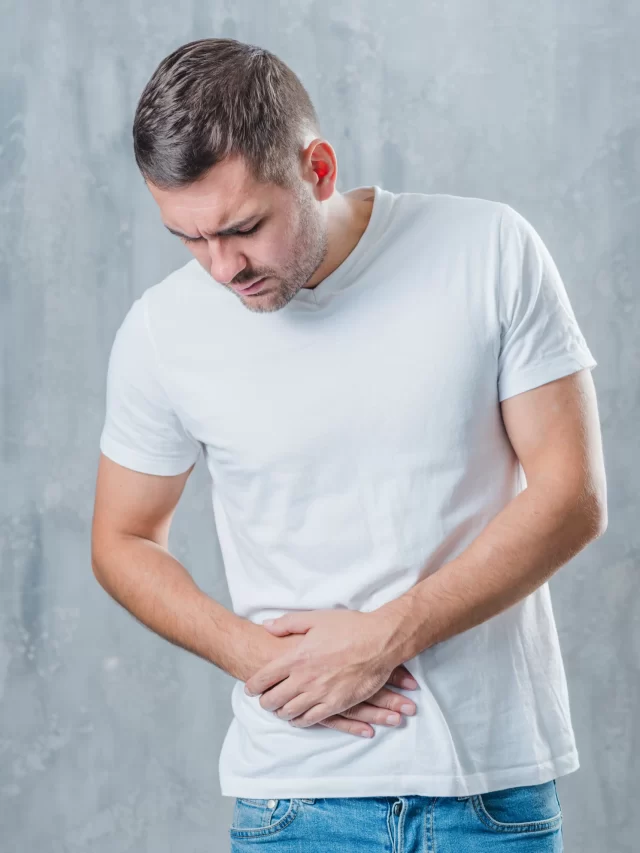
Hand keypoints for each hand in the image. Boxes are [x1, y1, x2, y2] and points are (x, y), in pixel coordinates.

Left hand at [254, 632, 417, 737]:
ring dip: (281, 712)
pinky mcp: (337, 704)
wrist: (380, 641)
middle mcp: (304, 678)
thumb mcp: (315, 618)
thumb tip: (266, 626)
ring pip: (289, 712)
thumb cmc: (349, 627)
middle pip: (273, 700)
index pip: (264, 678)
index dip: (253, 686)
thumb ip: (287, 623)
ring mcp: (320, 693)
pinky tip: (298, 718)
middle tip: (264, 701)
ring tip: (279, 709)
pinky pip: (311, 720)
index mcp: (297, 657)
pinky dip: (300, 721)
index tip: (250, 689)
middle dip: (264, 702)